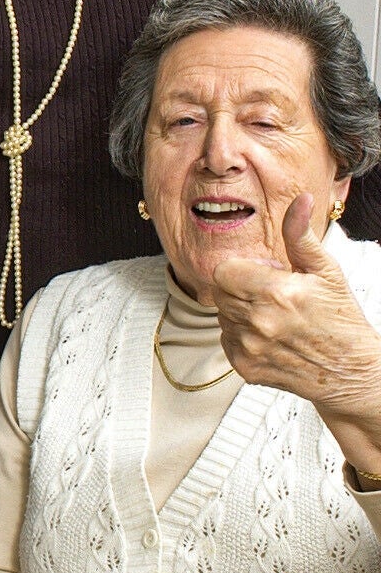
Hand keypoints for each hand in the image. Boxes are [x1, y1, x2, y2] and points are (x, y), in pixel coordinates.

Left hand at [212, 193, 380, 471]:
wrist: (350, 371)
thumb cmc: (341, 320)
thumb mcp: (326, 271)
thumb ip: (301, 236)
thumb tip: (300, 201)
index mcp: (275, 293)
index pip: (224, 271)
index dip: (243, 269)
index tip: (266, 274)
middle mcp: (258, 322)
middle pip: (221, 292)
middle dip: (242, 288)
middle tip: (273, 294)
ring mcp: (248, 347)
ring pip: (222, 316)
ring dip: (241, 312)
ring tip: (276, 317)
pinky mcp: (243, 366)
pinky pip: (226, 340)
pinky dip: (242, 335)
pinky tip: (271, 336)